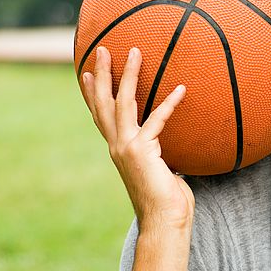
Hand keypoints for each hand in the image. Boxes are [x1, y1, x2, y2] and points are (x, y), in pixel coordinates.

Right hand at [82, 46, 194, 233]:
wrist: (164, 222)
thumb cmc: (167, 201)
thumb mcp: (161, 170)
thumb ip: (160, 154)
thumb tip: (172, 147)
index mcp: (119, 150)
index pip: (102, 116)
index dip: (94, 94)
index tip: (89, 73)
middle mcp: (117, 146)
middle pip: (104, 103)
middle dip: (103, 74)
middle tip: (102, 48)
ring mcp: (127, 147)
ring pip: (123, 103)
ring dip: (128, 75)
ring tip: (135, 52)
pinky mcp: (142, 151)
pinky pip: (156, 120)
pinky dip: (169, 104)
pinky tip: (181, 90)